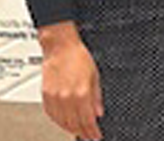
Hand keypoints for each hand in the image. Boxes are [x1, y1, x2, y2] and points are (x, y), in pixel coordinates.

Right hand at [38, 22, 103, 139]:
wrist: (61, 49)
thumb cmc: (79, 58)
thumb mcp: (95, 77)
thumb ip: (97, 98)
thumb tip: (99, 113)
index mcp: (82, 93)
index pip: (88, 120)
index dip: (93, 131)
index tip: (96, 136)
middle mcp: (67, 98)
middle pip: (75, 123)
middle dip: (83, 133)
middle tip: (89, 137)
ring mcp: (55, 97)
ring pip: (62, 122)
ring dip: (71, 129)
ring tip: (78, 132)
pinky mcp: (46, 95)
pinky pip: (51, 115)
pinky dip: (58, 122)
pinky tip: (64, 123)